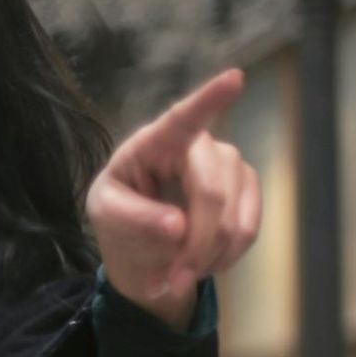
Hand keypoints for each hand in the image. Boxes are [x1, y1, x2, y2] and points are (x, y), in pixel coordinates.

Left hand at [87, 69, 261, 329]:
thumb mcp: (106, 216)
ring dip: (208, 256)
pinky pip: (249, 230)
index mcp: (153, 142)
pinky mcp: (248, 189)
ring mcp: (229, 165)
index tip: (235, 78)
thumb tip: (178, 227)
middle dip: (197, 241)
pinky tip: (203, 264)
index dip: (209, 99)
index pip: (182, 119)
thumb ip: (133, 218)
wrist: (143, 247)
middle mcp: (197, 146)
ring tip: (180, 275)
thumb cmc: (118, 218)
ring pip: (234, 216)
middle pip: (211, 191)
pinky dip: (225, 257)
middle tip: (175, 278)